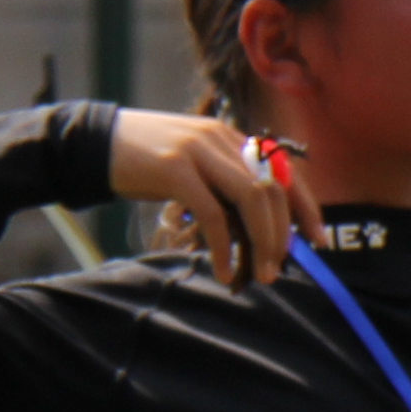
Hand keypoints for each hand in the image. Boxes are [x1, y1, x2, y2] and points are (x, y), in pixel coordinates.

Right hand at [105, 112, 307, 287]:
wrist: (92, 144)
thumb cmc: (147, 163)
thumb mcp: (196, 167)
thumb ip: (226, 186)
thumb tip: (260, 230)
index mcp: (231, 138)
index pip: (284, 171)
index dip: (306, 206)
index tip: (318, 239)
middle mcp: (221, 139)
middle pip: (272, 189)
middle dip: (283, 234)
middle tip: (279, 267)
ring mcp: (198, 150)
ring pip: (251, 198)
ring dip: (262, 242)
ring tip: (261, 273)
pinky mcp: (174, 168)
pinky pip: (213, 213)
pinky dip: (224, 246)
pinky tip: (223, 269)